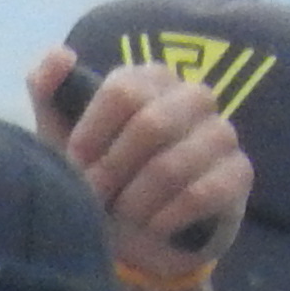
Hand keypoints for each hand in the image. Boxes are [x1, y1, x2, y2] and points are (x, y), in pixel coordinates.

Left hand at [28, 51, 247, 282]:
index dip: (92, 134)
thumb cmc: (99, 176)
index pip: (123, 91)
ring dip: (137, 200)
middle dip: (113, 170)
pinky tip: (153, 226)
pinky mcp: (239, 174)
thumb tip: (61, 54)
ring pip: (174, 165)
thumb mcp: (62, 136)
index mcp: (151, 78)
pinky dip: (168, 217)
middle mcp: (193, 97)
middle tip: (95, 197)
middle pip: (151, 125)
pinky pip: (203, 194)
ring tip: (124, 215)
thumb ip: (50, 91)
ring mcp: (221, 134)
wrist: (137, 235)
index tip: (75, 163)